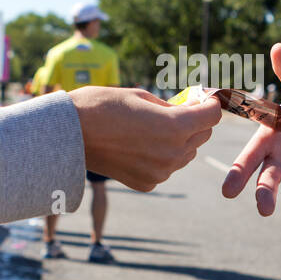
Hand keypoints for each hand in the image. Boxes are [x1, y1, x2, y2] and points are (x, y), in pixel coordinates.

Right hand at [69, 86, 220, 191]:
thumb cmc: (102, 106)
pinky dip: (160, 157)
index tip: (203, 99)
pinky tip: (139, 146)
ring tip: (153, 127)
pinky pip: (165, 168)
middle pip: (202, 136)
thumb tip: (188, 110)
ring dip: (179, 140)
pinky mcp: (147, 183)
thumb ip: (171, 106)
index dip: (209, 104)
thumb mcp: (141, 96)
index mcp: (175, 127)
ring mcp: (160, 172)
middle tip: (180, 109)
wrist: (69, 134)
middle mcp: (172, 153)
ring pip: (185, 153)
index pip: (211, 116)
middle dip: (195, 122)